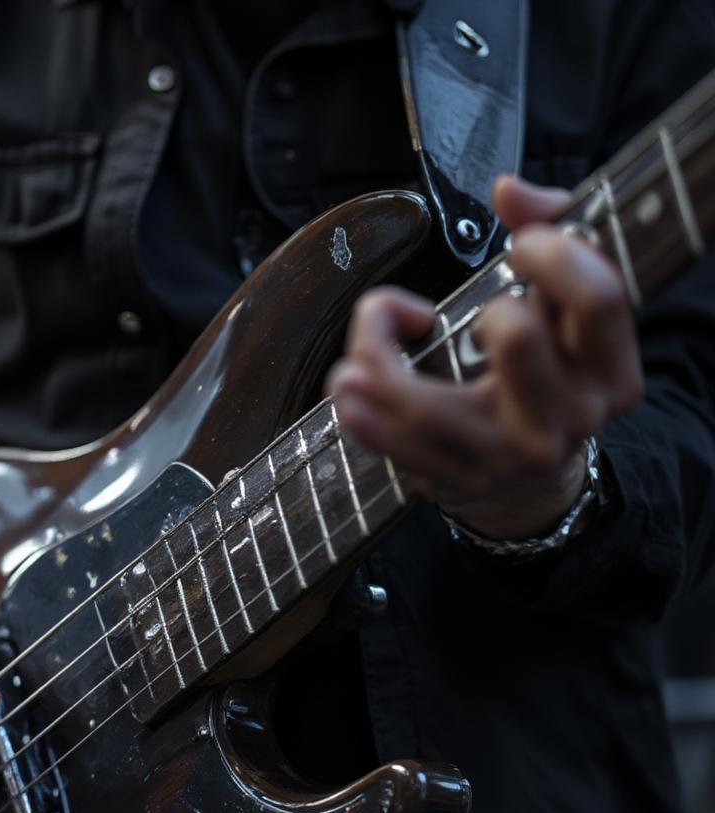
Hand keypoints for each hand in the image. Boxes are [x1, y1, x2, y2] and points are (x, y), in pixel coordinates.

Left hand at [326, 176, 643, 538]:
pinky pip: (400, 449)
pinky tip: (346, 392)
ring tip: (355, 356)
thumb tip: (507, 190)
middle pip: (516, 337)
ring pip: (429, 406)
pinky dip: (365, 422)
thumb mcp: (564, 305)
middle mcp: (567, 417)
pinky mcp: (461, 479)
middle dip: (483, 307)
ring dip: (380, 365)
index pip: (598, 300)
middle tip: (472, 306)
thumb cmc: (543, 369)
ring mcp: (509, 455)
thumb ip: (551, 230)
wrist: (531, 477)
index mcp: (608, 371)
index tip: (520, 246)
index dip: (555, 254)